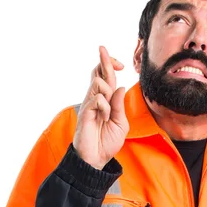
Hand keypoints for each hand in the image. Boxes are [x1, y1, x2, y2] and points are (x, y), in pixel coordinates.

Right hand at [73, 46, 128, 168]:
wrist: (96, 159)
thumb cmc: (107, 142)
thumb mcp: (120, 123)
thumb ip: (119, 105)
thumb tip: (119, 86)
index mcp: (105, 101)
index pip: (106, 78)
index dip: (111, 66)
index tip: (121, 63)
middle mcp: (95, 99)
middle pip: (98, 73)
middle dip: (103, 59)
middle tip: (102, 47)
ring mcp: (89, 105)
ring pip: (99, 83)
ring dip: (108, 93)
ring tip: (108, 111)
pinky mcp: (85, 112)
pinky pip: (98, 99)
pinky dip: (105, 107)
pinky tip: (105, 118)